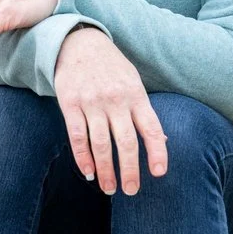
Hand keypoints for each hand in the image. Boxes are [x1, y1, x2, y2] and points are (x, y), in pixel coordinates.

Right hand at [54, 28, 167, 195]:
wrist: (80, 43)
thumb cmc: (112, 67)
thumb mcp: (133, 83)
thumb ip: (144, 111)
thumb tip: (162, 140)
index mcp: (136, 95)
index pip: (151, 128)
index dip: (157, 151)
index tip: (158, 173)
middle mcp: (115, 100)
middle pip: (125, 142)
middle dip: (129, 170)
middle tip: (131, 190)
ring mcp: (92, 102)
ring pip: (100, 144)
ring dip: (105, 169)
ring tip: (109, 188)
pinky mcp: (70, 103)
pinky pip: (77, 135)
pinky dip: (83, 157)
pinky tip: (88, 172)